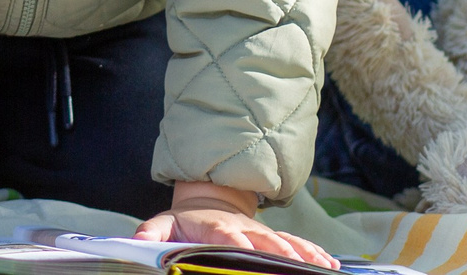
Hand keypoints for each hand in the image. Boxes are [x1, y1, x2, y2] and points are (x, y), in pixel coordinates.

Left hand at [136, 183, 336, 268]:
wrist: (207, 199)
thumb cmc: (184, 219)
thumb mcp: (162, 224)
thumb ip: (150, 233)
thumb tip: (136, 242)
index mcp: (216, 226)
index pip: (227, 236)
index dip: (237, 246)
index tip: (247, 255)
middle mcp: (243, 228)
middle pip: (264, 240)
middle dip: (279, 252)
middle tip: (295, 265)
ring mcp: (260, 232)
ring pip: (285, 241)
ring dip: (303, 253)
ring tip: (321, 266)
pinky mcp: (271, 237)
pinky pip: (296, 243)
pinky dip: (313, 252)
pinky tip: (329, 264)